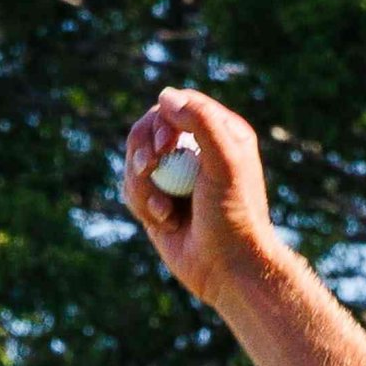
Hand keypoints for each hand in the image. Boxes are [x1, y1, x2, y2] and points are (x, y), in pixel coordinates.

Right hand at [118, 87, 276, 305]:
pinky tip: (166, 223)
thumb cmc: (233, 215)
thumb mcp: (225, 161)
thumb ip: (201, 122)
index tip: (166, 145)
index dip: (162, 119)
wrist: (227, 268)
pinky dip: (142, 204)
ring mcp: (174, 177)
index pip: (178, 105)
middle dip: (144, 148)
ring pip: (135, 159)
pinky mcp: (157, 202)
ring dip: (142, 183)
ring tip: (163, 209)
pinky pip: (131, 189)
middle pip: (149, 127)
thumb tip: (165, 97)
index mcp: (220, 133)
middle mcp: (195, 152)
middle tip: (152, 168)